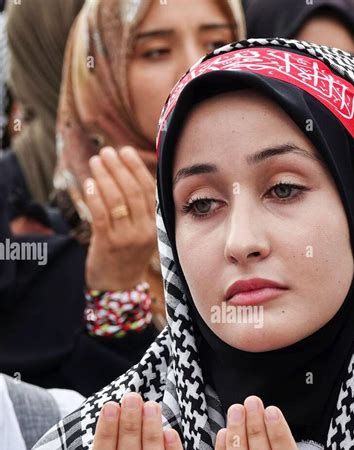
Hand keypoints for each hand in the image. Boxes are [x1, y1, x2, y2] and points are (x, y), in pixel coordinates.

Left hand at [84, 146, 156, 290]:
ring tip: (95, 162)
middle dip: (118, 168)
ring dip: (104, 177)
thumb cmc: (127, 253)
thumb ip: (140, 207)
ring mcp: (127, 239)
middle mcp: (144, 232)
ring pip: (116, 200)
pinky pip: (101, 215)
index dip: (136, 168)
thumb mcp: (142, 231)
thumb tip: (130, 171)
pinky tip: (88, 183)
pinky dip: (94, 196)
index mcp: (156, 226)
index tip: (124, 151)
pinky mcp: (108, 244)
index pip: (148, 190)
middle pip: (132, 192)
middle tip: (106, 152)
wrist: (118, 286)